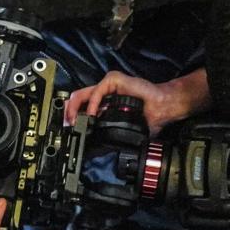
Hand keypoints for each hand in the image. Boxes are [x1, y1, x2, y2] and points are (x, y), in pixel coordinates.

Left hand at [63, 70, 209, 135]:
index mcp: (104, 103)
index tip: (67, 127)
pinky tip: (93, 114)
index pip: (81, 105)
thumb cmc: (147, 116)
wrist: (163, 108)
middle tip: (66, 124)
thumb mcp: (121, 128)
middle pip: (77, 98)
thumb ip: (108, 133)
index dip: (72, 115)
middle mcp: (103, 93)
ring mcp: (108, 86)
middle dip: (68, 112)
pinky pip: (98, 91)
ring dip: (75, 108)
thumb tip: (96, 149)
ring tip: (75, 121)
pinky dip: (92, 103)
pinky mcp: (114, 80)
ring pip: (83, 93)